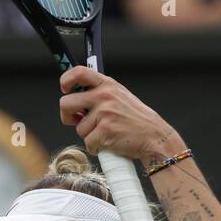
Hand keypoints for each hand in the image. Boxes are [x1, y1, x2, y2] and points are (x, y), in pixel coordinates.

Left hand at [58, 65, 183, 160]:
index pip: (79, 72)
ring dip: (89, 136)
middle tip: (75, 121)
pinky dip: (96, 148)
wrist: (154, 136)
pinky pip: (88, 143)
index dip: (66, 81)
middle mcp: (104, 96)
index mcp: (107, 85)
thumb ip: (98, 96)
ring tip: (106, 134)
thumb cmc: (135, 120)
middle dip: (66, 116)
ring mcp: (104, 113)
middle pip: (65, 103)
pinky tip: (109, 144)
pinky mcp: (105, 131)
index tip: (65, 90)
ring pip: (79, 129)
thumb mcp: (119, 97)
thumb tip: (74, 104)